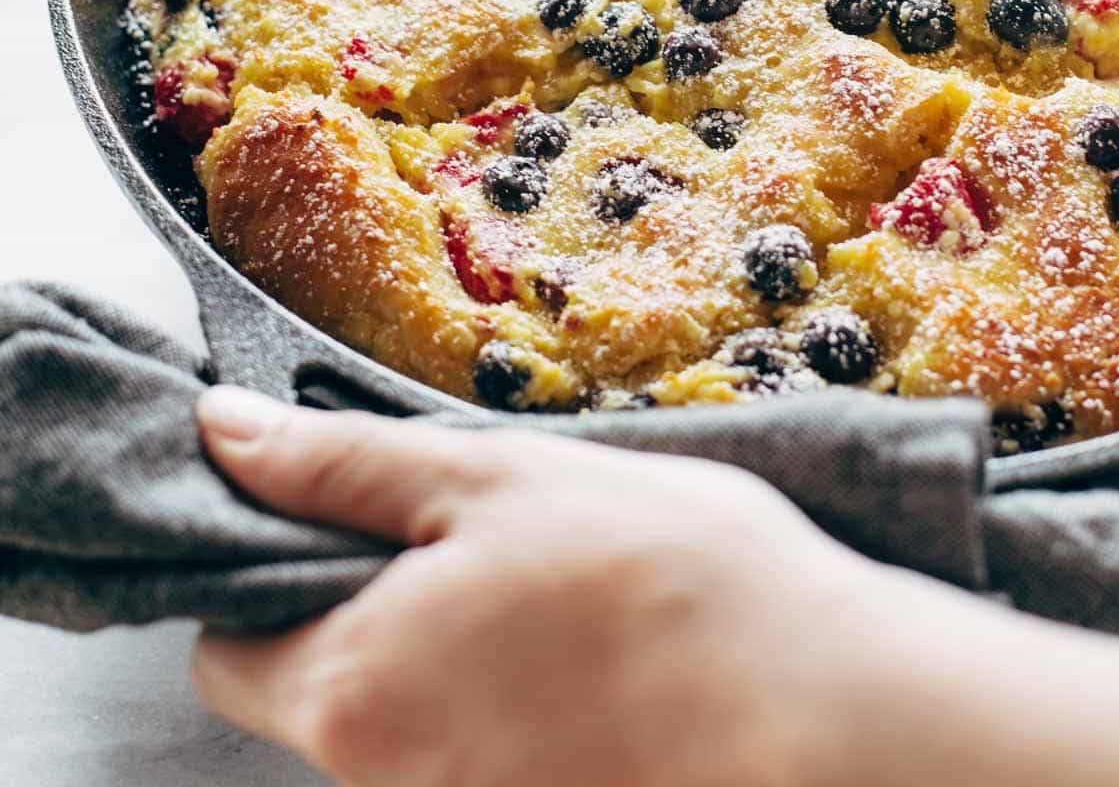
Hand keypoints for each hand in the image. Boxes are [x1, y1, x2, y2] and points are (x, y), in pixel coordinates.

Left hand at [191, 389, 866, 786]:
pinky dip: (513, 709)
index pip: (227, 653)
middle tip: (473, 532)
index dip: (266, 571)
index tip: (340, 515)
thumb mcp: (489, 478)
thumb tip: (221, 433)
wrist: (830, 715)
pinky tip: (594, 657)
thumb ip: (341, 465)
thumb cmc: (662, 578)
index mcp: (349, 694)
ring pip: (408, 727)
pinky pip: (481, 762)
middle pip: (318, 691)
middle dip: (369, 608)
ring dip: (451, 655)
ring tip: (552, 589)